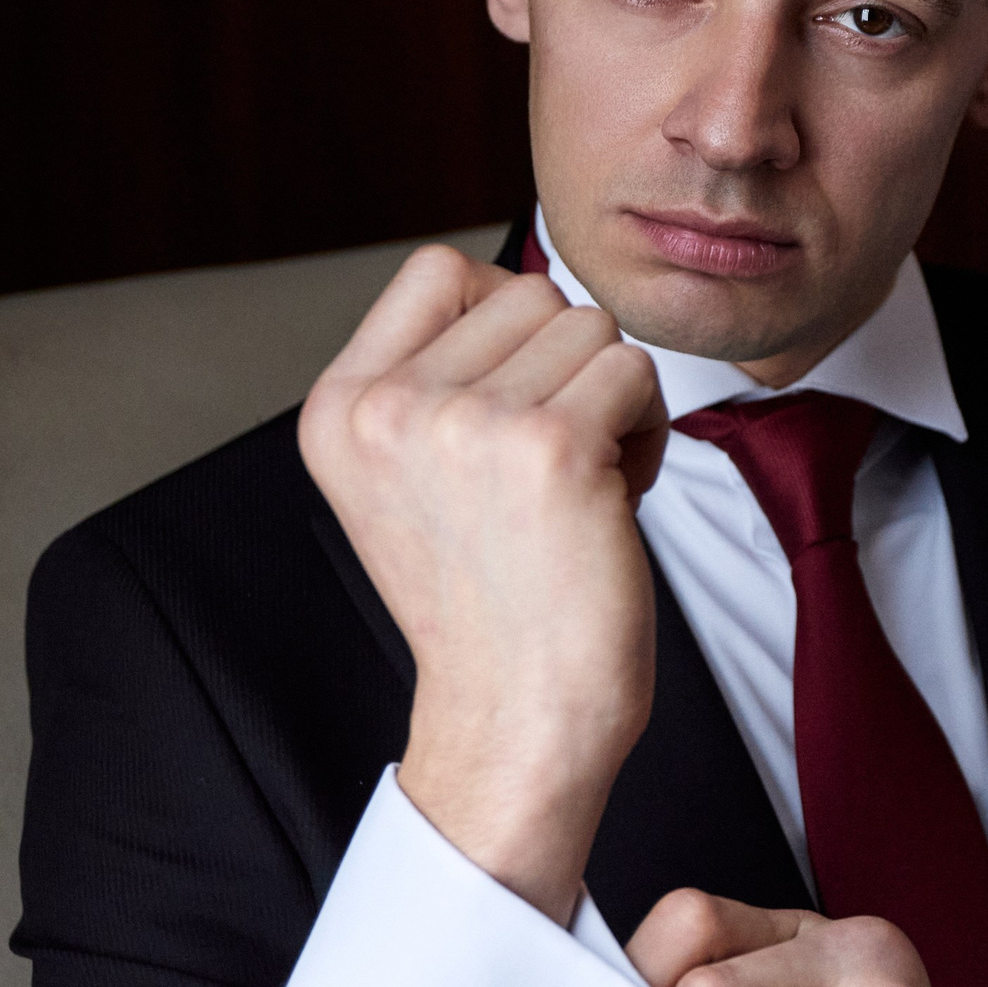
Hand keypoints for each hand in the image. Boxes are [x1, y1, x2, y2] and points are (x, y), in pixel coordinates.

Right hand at [297, 246, 667, 916]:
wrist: (518, 717)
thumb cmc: (490, 601)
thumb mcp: (410, 474)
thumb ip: (436, 376)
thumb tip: (516, 284)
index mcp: (339, 408)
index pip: (437, 269)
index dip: (502, 322)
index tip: (509, 407)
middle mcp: (387, 409)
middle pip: (529, 294)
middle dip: (565, 369)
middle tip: (550, 468)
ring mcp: (465, 424)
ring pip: (590, 329)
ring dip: (611, 401)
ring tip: (580, 489)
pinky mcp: (550, 450)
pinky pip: (635, 373)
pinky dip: (648, 434)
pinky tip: (614, 502)